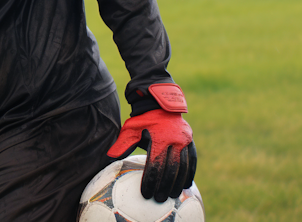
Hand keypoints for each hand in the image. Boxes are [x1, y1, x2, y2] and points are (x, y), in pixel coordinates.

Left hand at [107, 84, 196, 202]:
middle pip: (170, 168)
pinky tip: (185, 185)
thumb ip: (123, 143)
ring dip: (177, 183)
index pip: (155, 164)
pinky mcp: (190, 141)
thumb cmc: (143, 119)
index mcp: (159, 138)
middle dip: (164, 186)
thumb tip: (109, 157)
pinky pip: (192, 160)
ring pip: (183, 166)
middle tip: (159, 199)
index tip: (146, 193)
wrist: (160, 103)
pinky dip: (190, 174)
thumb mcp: (131, 128)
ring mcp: (184, 141)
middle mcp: (174, 140)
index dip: (151, 181)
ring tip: (172, 196)